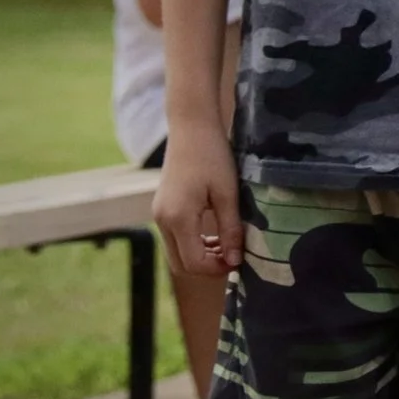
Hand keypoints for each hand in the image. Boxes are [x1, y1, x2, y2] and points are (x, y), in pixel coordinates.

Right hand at [151, 124, 240, 278]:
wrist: (192, 129)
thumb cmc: (213, 157)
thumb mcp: (227, 194)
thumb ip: (230, 229)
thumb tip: (235, 260)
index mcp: (178, 219)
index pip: (194, 262)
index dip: (217, 268)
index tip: (239, 261)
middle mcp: (163, 221)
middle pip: (181, 264)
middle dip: (207, 267)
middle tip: (234, 256)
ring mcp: (159, 215)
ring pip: (176, 252)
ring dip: (200, 255)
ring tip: (227, 244)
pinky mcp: (162, 209)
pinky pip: (175, 238)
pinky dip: (193, 243)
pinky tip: (214, 233)